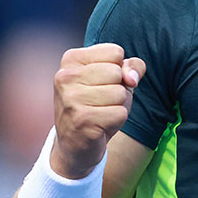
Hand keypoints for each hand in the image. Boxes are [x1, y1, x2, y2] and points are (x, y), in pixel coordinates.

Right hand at [50, 43, 144, 178]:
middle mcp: (65, 76)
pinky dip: (117, 120)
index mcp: (71, 59)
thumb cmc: (97, 105)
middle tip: (100, 101)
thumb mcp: (115, 79)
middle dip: (118, 89)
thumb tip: (132, 79)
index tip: (101, 83)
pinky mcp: (82, 120)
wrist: (75, 144)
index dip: (118, 69)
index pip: (115, 52)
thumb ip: (131, 67)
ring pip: (120, 93)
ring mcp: (71, 99)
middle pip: (117, 72)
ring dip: (118, 106)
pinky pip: (120, 113)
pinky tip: (100, 125)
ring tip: (100, 113)